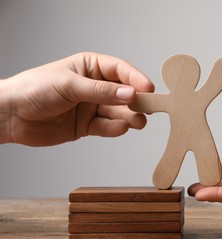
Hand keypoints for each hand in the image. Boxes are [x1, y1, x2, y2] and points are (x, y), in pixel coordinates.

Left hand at [0, 52, 153, 145]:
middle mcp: (94, 87)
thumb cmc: (34, 90)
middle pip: (123, 92)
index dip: (135, 79)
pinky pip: (107, 127)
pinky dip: (115, 128)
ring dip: (130, 116)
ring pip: (118, 111)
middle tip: (148, 108)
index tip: (148, 89)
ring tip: (139, 122)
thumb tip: (130, 93)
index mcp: (90, 67)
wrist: (11, 116)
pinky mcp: (87, 125)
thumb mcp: (70, 85)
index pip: (120, 70)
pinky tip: (122, 128)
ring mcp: (91, 106)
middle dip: (136, 100)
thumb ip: (101, 91)